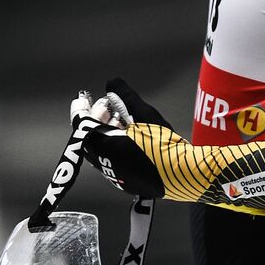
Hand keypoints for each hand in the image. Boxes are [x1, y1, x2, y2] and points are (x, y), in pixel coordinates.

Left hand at [72, 78, 174, 197]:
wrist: (182, 173)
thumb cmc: (163, 145)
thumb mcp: (144, 114)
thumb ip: (125, 96)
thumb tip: (113, 84)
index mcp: (104, 146)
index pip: (82, 125)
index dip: (82, 109)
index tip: (82, 98)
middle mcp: (105, 163)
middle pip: (91, 137)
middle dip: (97, 118)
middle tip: (107, 105)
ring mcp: (115, 174)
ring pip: (102, 148)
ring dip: (107, 130)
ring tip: (122, 117)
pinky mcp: (126, 180)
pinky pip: (113, 158)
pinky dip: (115, 143)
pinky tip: (130, 134)